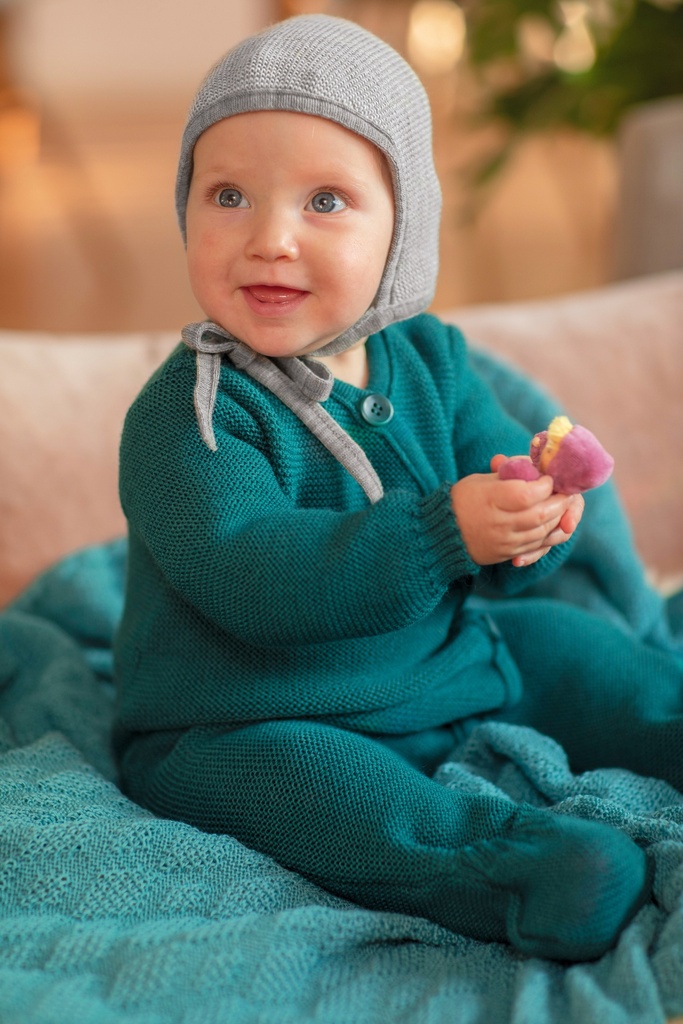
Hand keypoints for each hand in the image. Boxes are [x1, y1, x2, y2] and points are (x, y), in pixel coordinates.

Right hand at [451, 455, 583, 566]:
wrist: (443, 532)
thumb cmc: (463, 499)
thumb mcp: (481, 480)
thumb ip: (509, 475)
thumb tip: (535, 467)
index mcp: (491, 498)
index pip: (527, 494)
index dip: (545, 486)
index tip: (548, 478)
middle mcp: (499, 522)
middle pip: (540, 514)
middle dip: (559, 502)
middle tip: (565, 492)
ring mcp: (504, 540)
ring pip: (542, 531)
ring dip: (558, 518)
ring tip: (562, 507)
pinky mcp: (507, 553)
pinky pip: (536, 546)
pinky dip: (548, 534)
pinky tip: (552, 524)